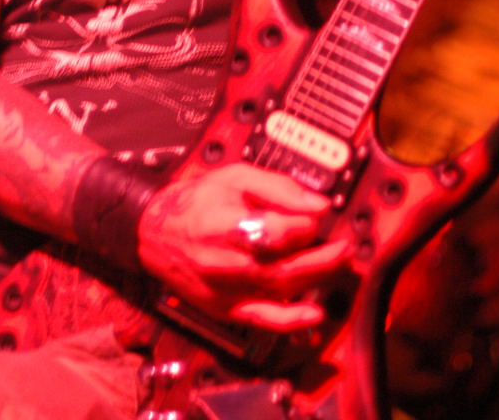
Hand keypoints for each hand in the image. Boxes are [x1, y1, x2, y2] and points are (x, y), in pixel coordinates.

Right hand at [137, 162, 348, 331]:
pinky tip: (314, 315)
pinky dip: (291, 321)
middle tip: (345, 246)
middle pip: (285, 266)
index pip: (279, 230)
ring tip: (337, 265)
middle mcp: (225, 261)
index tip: (321, 214)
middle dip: (323, 257)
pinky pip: (262, 320)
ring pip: (279, 290)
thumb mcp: (233, 177)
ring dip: (316, 280)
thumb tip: (318, 203)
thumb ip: (278, 187)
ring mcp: (225, 289)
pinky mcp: (224, 308)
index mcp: (225, 224)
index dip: (307, 223)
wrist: (153, 232)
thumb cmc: (195, 201)